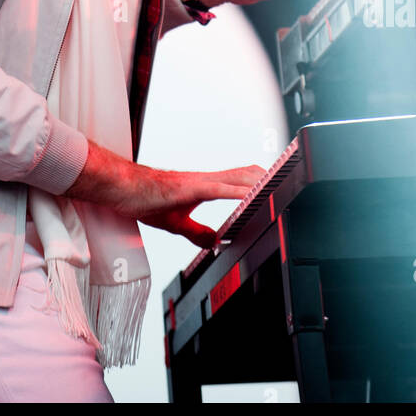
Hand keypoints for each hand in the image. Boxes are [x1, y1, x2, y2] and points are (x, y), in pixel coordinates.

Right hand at [116, 163, 267, 247]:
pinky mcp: (190, 188)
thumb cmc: (143, 198)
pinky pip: (220, 189)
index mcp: (204, 185)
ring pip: (239, 177)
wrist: (122, 188)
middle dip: (272, 178)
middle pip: (248, 173)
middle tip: (293, 184)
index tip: (281, 186)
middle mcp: (206, 179)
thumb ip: (196, 232)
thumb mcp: (175, 222)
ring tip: (281, 191)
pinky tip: (251, 198)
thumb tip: (214, 242)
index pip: (240, 178)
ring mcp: (199, 181)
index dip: (262, 180)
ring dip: (261, 184)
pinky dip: (239, 193)